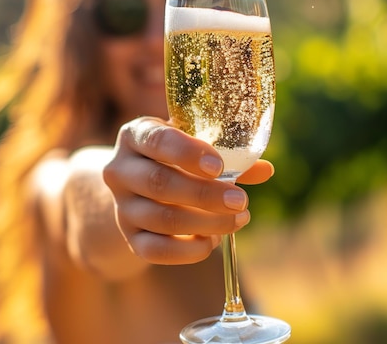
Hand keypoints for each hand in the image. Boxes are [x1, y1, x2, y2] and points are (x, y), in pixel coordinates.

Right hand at [103, 116, 273, 264]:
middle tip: (241, 201)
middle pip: (159, 183)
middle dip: (204, 195)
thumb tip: (265, 170)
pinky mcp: (129, 237)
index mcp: (135, 136)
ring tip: (238, 219)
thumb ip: (227, 155)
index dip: (187, 153)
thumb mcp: (192, 147)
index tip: (219, 167)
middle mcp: (120, 170)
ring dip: (205, 223)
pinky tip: (213, 242)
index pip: (156, 141)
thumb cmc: (174, 159)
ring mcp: (121, 206)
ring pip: (161, 219)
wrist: (137, 189)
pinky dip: (188, 251)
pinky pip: (155, 251)